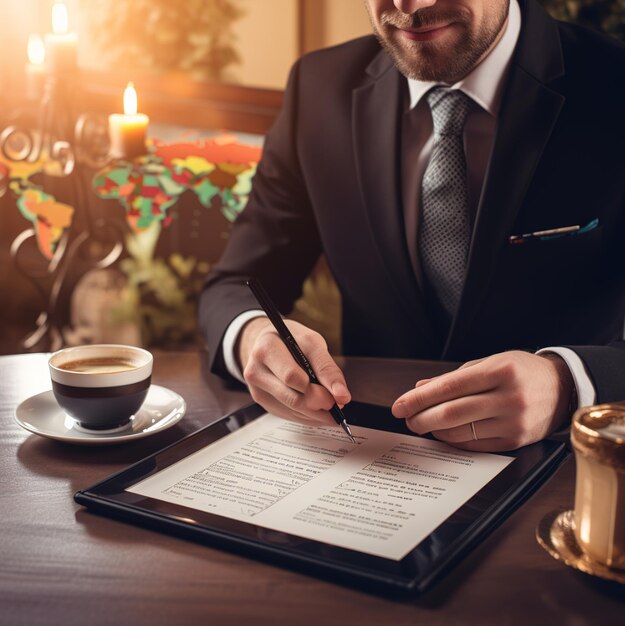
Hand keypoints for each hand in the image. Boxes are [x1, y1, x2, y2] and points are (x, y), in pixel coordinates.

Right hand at [238, 317, 350, 425]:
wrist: (268, 342)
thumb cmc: (292, 340)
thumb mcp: (312, 342)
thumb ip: (327, 368)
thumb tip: (341, 395)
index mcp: (267, 348)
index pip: (292, 376)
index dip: (319, 391)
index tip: (340, 398)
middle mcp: (256, 370)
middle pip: (292, 397)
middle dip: (320, 405)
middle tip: (338, 406)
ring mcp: (256, 388)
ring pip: (291, 410)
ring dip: (316, 414)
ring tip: (331, 408)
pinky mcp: (261, 400)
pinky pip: (288, 415)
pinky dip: (307, 416)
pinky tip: (317, 410)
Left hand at [391, 351, 574, 450]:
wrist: (563, 388)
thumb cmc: (521, 371)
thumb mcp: (490, 362)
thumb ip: (454, 377)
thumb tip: (420, 388)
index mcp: (500, 371)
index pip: (448, 387)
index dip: (419, 398)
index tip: (399, 405)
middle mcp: (509, 397)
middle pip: (452, 413)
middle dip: (421, 418)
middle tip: (407, 419)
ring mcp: (514, 422)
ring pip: (461, 432)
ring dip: (435, 431)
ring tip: (424, 424)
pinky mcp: (516, 442)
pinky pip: (475, 445)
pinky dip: (454, 440)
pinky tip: (444, 434)